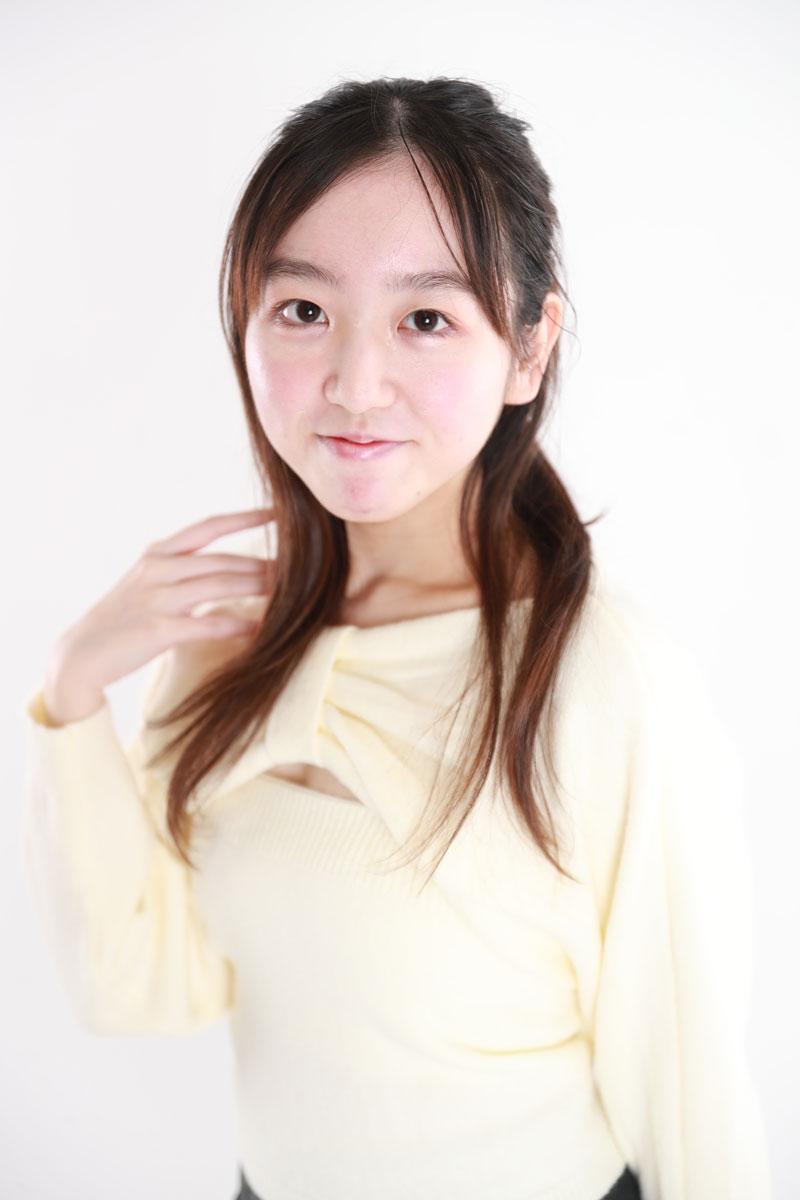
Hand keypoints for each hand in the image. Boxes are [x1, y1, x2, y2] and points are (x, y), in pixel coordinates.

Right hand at [43, 508, 273, 723]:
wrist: (82, 653)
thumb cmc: (125, 618)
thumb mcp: (151, 582)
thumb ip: (188, 571)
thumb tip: (237, 570)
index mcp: (159, 552)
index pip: (210, 526)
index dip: (246, 517)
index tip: (280, 511)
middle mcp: (159, 569)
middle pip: (223, 560)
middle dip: (264, 563)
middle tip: (303, 566)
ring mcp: (157, 598)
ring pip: (219, 586)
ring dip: (257, 588)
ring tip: (291, 592)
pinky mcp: (158, 629)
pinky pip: (206, 624)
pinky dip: (236, 625)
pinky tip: (260, 629)